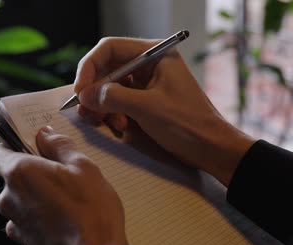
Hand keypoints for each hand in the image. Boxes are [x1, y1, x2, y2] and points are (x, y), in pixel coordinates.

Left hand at [0, 126, 129, 244]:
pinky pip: (28, 222)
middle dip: (34, 174)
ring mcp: (15, 223)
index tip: (31, 146)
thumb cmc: (91, 211)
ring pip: (22, 201)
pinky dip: (41, 218)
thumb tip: (46, 134)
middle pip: (13, 178)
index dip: (12, 146)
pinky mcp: (24, 243)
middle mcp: (9, 198)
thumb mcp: (84, 167)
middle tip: (62, 175)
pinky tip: (65, 220)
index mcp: (20, 173)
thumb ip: (60, 146)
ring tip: (68, 202)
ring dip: (38, 197)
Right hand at [74, 37, 254, 185]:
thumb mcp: (146, 108)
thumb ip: (112, 98)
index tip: (81, 90)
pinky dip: (114, 112)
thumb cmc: (187, 123)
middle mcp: (150, 64)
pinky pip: (121, 101)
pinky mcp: (148, 100)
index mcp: (155, 54)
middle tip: (86, 110)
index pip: (111, 48)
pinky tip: (117, 125)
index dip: (90, 67)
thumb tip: (84, 95)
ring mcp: (149, 83)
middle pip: (109, 68)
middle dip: (96, 90)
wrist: (211, 147)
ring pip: (113, 86)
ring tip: (103, 121)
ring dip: (103, 104)